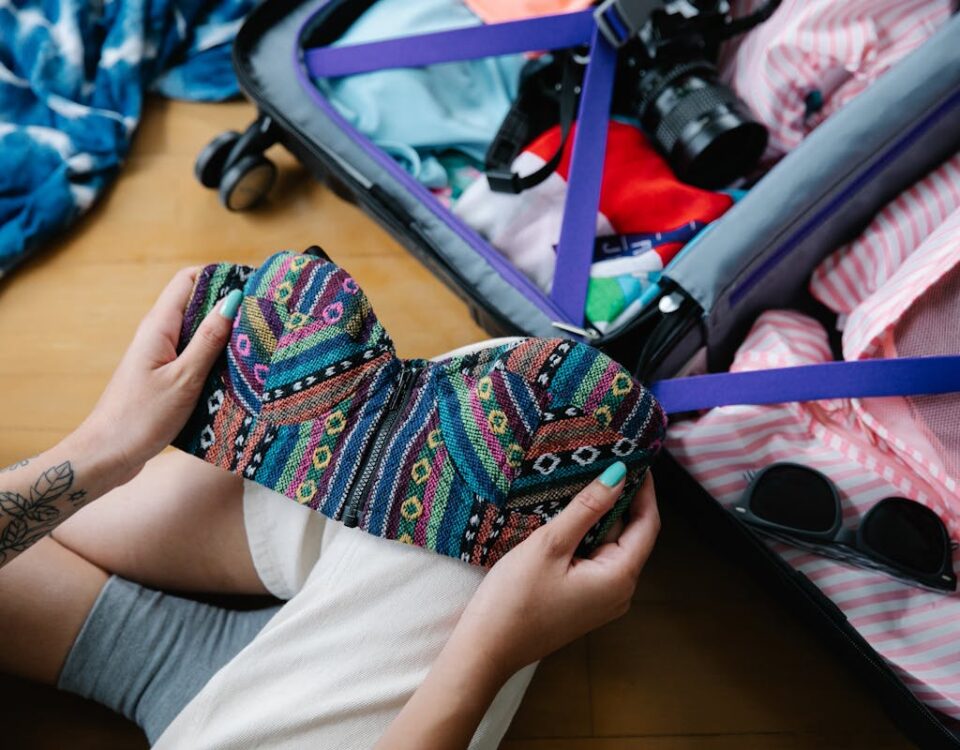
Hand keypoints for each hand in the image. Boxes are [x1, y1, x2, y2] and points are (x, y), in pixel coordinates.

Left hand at [75, 267, 240, 484]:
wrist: (107, 455)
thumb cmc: (141, 417)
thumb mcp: (184, 378)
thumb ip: (209, 339)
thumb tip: (233, 299)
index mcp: (159, 327)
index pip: (189, 280)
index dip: (220, 275)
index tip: (254, 283)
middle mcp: (159, 335)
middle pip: (198, 304)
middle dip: (230, 305)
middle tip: (266, 315)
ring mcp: (161, 356)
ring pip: (200, 332)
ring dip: (226, 335)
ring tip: (259, 342)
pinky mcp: (166, 377)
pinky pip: (196, 356)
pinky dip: (217, 358)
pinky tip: (239, 371)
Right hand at [450, 465, 659, 682]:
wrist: (485, 650)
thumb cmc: (514, 600)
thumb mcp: (550, 544)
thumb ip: (587, 508)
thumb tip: (618, 475)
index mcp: (619, 578)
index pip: (647, 524)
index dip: (644, 490)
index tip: (636, 457)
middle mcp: (619, 592)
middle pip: (629, 535)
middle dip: (620, 500)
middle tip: (605, 461)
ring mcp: (601, 599)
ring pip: (609, 546)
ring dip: (600, 517)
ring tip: (584, 480)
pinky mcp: (582, 601)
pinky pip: (593, 560)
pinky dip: (586, 536)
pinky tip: (569, 516)